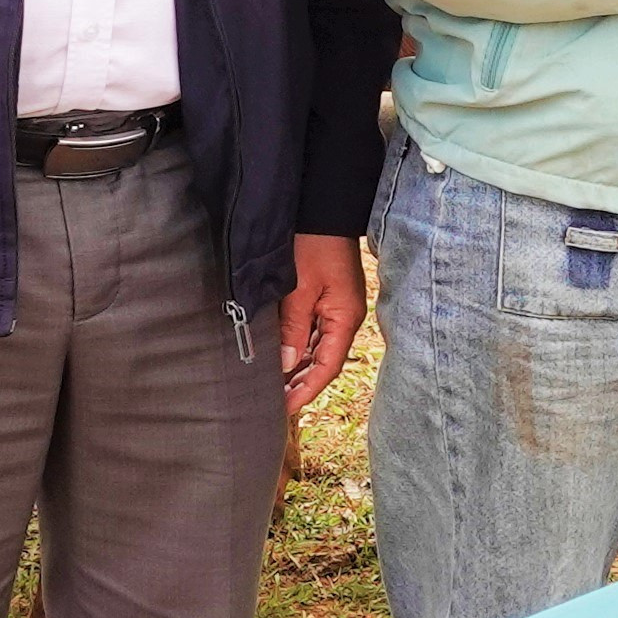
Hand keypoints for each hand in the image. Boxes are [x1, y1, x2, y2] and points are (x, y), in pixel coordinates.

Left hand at [280, 232, 368, 406]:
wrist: (322, 209)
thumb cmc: (314, 245)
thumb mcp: (299, 289)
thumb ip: (293, 328)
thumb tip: (286, 365)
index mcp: (344, 319)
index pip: (327, 367)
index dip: (305, 390)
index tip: (284, 409)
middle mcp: (344, 317)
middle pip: (323, 361)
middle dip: (300, 383)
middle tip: (274, 403)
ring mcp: (337, 307)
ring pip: (316, 347)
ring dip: (297, 366)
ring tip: (274, 386)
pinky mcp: (326, 298)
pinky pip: (313, 331)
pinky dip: (297, 346)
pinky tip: (281, 356)